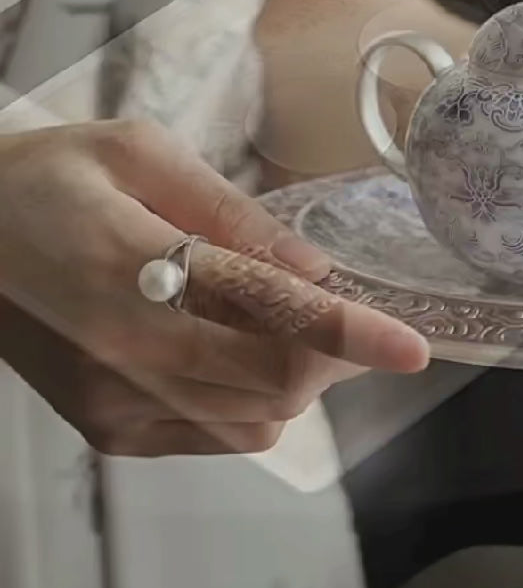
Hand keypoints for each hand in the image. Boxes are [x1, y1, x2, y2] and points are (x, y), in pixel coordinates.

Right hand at [0, 121, 428, 455]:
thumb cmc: (47, 178)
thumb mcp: (137, 153)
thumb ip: (228, 212)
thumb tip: (309, 266)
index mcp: (129, 267)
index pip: (267, 316)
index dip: (350, 333)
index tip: (410, 345)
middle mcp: (122, 351)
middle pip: (275, 384)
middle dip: (333, 351)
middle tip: (343, 305)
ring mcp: (113, 401)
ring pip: (255, 420)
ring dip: (295, 375)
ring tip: (280, 315)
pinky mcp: (106, 428)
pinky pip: (217, 435)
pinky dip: (252, 399)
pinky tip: (230, 344)